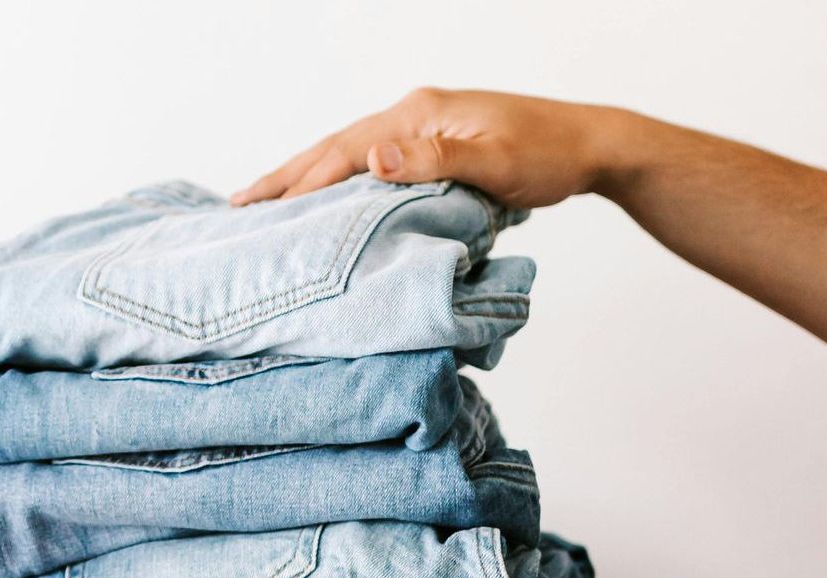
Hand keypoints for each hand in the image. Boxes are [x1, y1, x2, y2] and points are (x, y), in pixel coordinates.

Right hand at [230, 87, 633, 209]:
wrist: (591, 144)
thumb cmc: (548, 156)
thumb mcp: (493, 162)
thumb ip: (433, 160)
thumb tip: (373, 157)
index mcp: (417, 115)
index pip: (344, 152)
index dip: (299, 184)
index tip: (258, 213)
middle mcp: (411, 114)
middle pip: (332, 148)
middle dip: (283, 179)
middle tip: (236, 207)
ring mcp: (419, 127)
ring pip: (345, 154)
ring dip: (303, 180)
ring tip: (264, 205)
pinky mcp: (430, 144)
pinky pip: (366, 163)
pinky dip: (335, 181)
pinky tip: (323, 200)